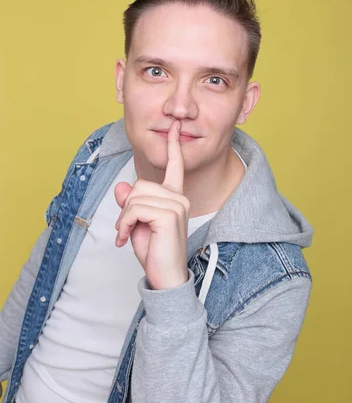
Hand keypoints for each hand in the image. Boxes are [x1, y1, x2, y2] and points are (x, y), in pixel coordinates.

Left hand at [114, 120, 189, 289]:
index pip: (175, 166)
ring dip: (124, 218)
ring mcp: (177, 205)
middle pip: (139, 185)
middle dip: (126, 207)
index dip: (173, 145)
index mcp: (175, 196)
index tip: (173, 125)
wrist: (165, 277)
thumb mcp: (136, 223)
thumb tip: (122, 185)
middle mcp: (179, 197)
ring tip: (127, 235)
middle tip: (125, 229)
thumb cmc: (154, 252)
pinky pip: (134, 209)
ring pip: (134, 196)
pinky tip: (126, 239)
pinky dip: (124, 224)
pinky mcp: (169, 215)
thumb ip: (130, 203)